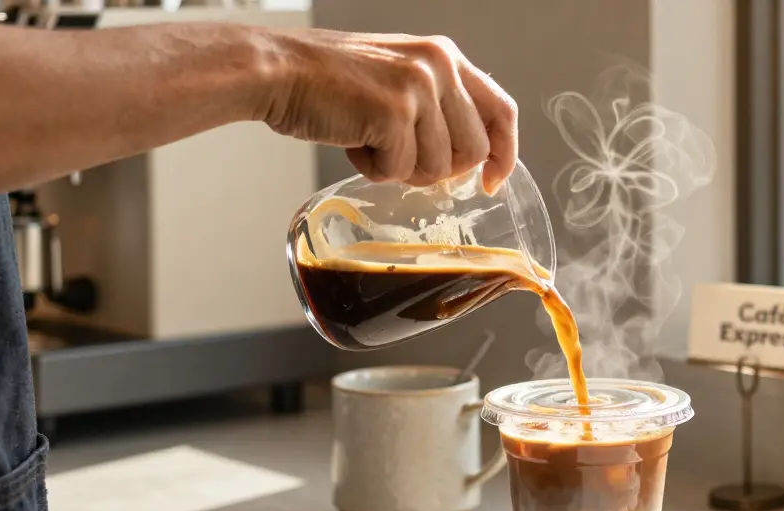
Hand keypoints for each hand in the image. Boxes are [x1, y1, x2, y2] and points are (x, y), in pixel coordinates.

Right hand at [259, 30, 517, 192]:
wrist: (279, 70)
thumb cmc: (330, 82)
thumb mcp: (399, 78)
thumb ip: (437, 106)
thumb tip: (468, 158)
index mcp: (445, 56)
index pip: (502, 111)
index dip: (504, 153)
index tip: (491, 181)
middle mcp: (440, 66)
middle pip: (474, 150)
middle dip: (440, 169)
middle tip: (400, 156)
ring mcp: (419, 88)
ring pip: (439, 167)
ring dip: (401, 168)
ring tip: (369, 139)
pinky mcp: (394, 113)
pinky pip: (401, 170)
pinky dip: (374, 169)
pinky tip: (354, 141)